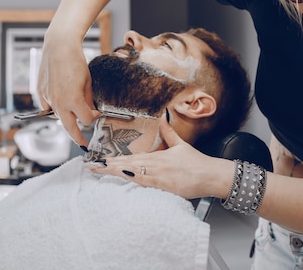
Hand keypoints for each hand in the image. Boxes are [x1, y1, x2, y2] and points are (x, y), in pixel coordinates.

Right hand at [37, 36, 99, 147]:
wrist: (59, 47)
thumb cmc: (76, 62)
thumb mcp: (88, 82)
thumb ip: (88, 100)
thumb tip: (90, 112)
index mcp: (73, 100)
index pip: (86, 121)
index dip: (94, 118)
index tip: (97, 113)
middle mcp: (58, 103)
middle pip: (69, 128)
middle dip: (78, 137)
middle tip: (84, 144)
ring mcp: (47, 98)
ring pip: (58, 116)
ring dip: (67, 117)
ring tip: (74, 113)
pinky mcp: (40, 93)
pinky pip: (48, 107)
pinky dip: (55, 107)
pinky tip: (61, 101)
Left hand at [92, 110, 233, 199]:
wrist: (210, 175)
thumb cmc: (196, 163)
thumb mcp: (180, 144)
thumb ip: (168, 131)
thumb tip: (163, 115)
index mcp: (157, 156)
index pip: (131, 158)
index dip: (115, 158)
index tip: (101, 158)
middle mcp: (156, 165)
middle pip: (128, 165)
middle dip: (109, 165)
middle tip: (92, 164)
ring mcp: (159, 176)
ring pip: (132, 173)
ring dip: (115, 171)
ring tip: (100, 170)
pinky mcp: (165, 186)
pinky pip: (145, 183)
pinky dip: (132, 179)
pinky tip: (121, 177)